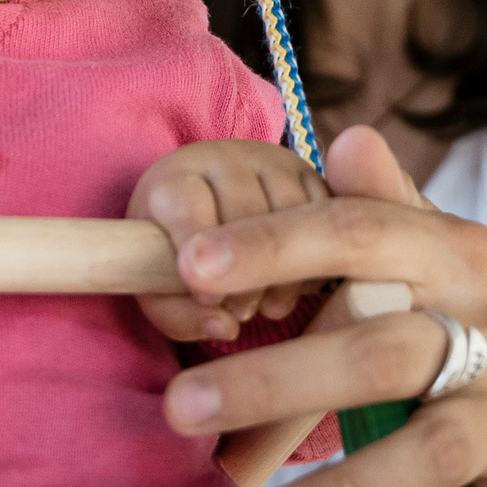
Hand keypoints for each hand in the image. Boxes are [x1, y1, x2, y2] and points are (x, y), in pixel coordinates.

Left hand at [129, 139, 327, 341]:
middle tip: (241, 311)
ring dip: (285, 269)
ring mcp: (270, 160)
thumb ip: (179, 315)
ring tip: (266, 304)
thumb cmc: (176, 256)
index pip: (188, 209)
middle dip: (246, 272)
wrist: (207, 210)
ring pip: (291, 211)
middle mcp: (224, 157)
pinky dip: (315, 255)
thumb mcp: (162, 288)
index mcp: (175, 177)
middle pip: (245, 210)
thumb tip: (224, 330)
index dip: (200, 258)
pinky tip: (296, 282)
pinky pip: (324, 210)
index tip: (209, 299)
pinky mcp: (308, 172)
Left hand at [160, 127, 486, 486]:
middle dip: (278, 381)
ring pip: (429, 447)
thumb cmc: (448, 313)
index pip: (361, 234)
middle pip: (384, 351)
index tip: (191, 264)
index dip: (275, 244)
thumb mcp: (421, 250)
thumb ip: (375, 204)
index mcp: (457, 254)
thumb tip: (348, 138)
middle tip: (179, 406)